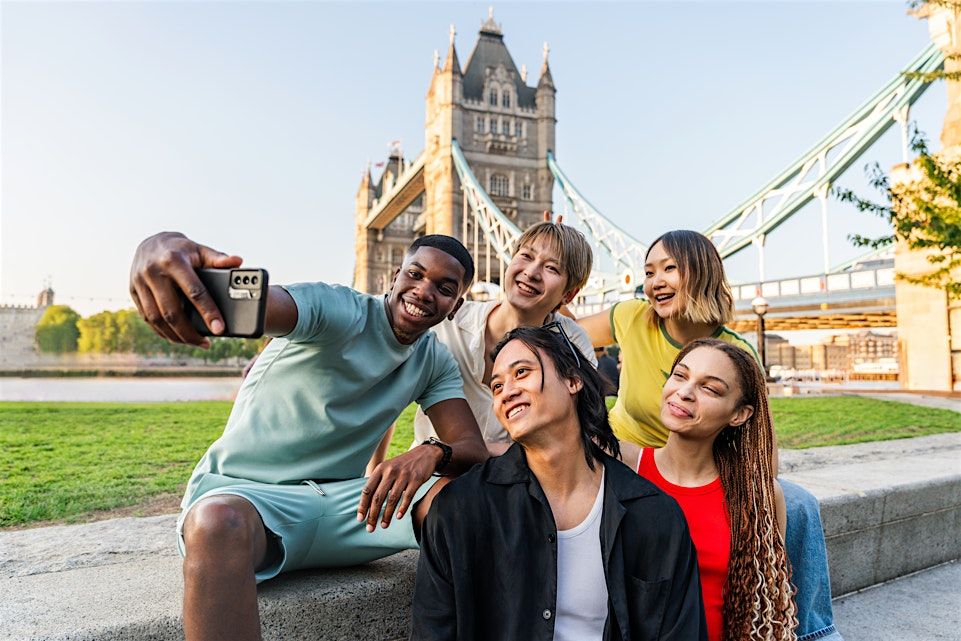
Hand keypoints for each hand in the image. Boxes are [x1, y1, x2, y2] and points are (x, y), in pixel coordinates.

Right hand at [129, 232, 241, 346]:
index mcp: (174, 261)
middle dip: (189, 332)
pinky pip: (146, 318)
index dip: (208, 311)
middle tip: (205, 343)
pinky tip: (176, 337)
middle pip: (172, 311)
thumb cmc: (181, 249)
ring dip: (175, 336)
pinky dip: (162, 331)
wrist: (151, 243)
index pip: (194, 291)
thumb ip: (218, 258)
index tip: (219, 328)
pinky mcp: (133, 292)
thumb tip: (238, 261)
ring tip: (193, 342)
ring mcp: (140, 283)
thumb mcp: (200, 250)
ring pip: (156, 318)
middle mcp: (153, 272)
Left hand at [356, 445, 441, 532]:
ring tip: (383, 526)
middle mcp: (390, 471)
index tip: (360, 519)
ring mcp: (404, 475)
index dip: (362, 506)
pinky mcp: (416, 479)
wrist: (425, 454)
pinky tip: (398, 517)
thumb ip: (378, 482)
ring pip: (392, 499)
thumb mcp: (388, 468)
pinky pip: (407, 497)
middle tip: (370, 528)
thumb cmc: (403, 465)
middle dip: (373, 515)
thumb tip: (366, 503)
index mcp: (380, 469)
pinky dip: (402, 508)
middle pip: (378, 497)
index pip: (367, 490)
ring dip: (387, 515)